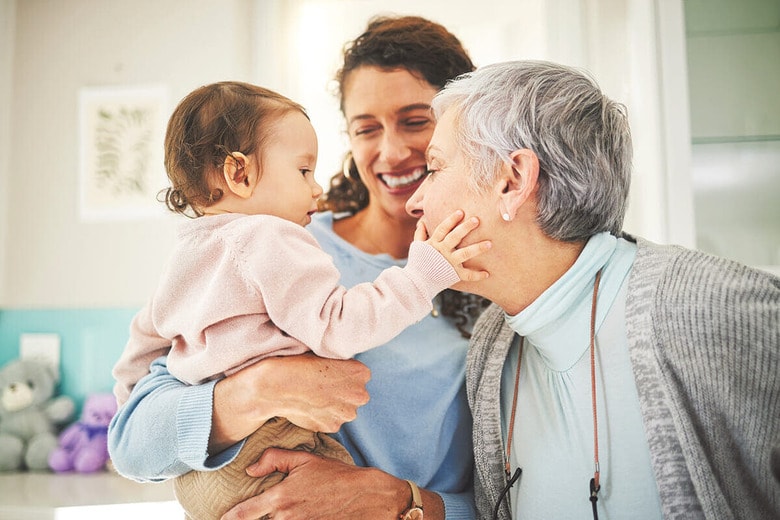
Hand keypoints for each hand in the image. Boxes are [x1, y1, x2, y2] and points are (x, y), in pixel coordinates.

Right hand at [210, 354, 370, 452]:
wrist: (277, 386)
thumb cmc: (299, 366)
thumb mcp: (326, 357)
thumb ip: (342, 367)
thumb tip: (344, 372)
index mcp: (361, 373)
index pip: (359, 376)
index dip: (343, 376)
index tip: (329, 375)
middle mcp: (360, 395)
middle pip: (354, 395)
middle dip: (342, 393)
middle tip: (322, 387)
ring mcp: (347, 414)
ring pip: (344, 410)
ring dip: (333, 406)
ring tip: (314, 398)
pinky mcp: (333, 427)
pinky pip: (331, 421)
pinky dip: (323, 417)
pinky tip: (310, 407)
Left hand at [220, 448, 437, 519]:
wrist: (367, 497)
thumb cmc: (336, 476)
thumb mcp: (306, 459)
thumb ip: (274, 459)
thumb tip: (250, 469)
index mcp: (281, 498)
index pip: (245, 513)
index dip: (230, 518)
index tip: (221, 518)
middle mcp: (287, 518)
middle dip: (252, 519)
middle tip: (244, 516)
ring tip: (275, 513)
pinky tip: (291, 517)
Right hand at [416, 209, 490, 281]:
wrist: (417, 282)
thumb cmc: (418, 263)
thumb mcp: (417, 247)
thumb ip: (420, 234)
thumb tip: (422, 221)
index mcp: (434, 243)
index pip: (443, 229)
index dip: (451, 220)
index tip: (460, 212)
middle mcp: (442, 251)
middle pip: (455, 237)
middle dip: (465, 228)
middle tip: (476, 220)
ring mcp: (449, 262)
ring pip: (465, 253)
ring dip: (477, 248)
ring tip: (489, 244)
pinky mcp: (453, 274)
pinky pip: (467, 275)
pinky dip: (477, 275)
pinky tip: (487, 273)